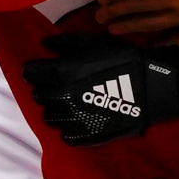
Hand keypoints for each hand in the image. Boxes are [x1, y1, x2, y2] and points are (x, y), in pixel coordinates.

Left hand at [23, 35, 178, 145]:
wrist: (148, 87)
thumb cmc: (120, 59)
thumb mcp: (91, 42)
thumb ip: (63, 43)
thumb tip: (44, 44)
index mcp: (60, 73)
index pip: (30, 74)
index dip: (35, 70)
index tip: (42, 68)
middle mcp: (61, 98)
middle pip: (38, 96)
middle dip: (44, 88)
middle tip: (56, 84)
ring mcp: (73, 120)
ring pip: (49, 117)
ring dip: (54, 108)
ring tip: (66, 102)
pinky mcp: (86, 136)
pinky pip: (66, 136)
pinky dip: (68, 128)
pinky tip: (77, 119)